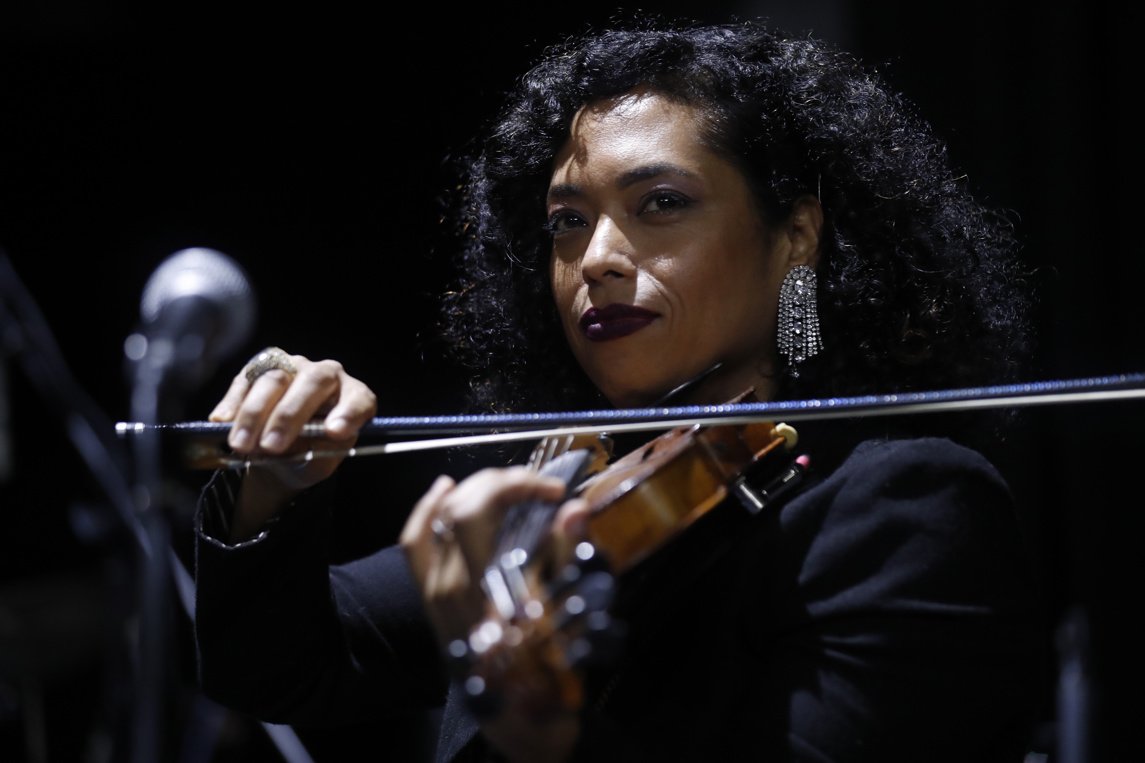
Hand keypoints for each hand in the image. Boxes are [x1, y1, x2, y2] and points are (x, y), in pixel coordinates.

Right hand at [208, 350, 376, 539]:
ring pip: (273, 379)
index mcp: (353, 397)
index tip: (335, 432)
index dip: (349, 413)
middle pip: (312, 382)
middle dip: (288, 415)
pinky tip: (222, 423)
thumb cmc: (309, 456)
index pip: (359, 399)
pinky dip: (233, 404)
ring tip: (242, 445)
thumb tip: (301, 447)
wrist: (281, 454)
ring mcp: (292, 366)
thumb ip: (316, 455)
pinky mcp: (260, 368)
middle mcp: (326, 374)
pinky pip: (245, 380)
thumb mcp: (317, 464)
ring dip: (254, 414)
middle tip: (271, 446)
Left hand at [401, 468, 592, 762]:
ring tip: (507, 484)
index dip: (515, 486)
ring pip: (437, 519)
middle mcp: (449, 590)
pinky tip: (444, 488)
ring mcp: (434, 596)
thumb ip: (567, 558)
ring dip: (475, 491)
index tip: (554, 491)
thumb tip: (572, 508)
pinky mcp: (430, 601)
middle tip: (537, 485)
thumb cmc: (550, 673)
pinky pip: (415, 546)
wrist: (522, 721)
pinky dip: (426, 512)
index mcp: (483, 591)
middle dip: (501, 482)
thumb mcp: (569, 618)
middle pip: (458, 509)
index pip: (477, 514)